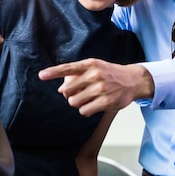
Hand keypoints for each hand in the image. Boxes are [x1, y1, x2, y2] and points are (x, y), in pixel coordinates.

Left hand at [38, 59, 152, 115]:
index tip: (41, 75)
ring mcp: (100, 88)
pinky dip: (85, 110)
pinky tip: (93, 105)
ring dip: (77, 103)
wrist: (133, 80)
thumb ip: (78, 74)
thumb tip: (61, 89)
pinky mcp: (105, 101)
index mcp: (89, 64)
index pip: (67, 68)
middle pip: (67, 90)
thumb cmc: (110, 74)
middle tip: (79, 93)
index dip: (53, 72)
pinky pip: (84, 111)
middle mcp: (94, 75)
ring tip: (87, 99)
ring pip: (74, 102)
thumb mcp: (95, 66)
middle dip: (69, 94)